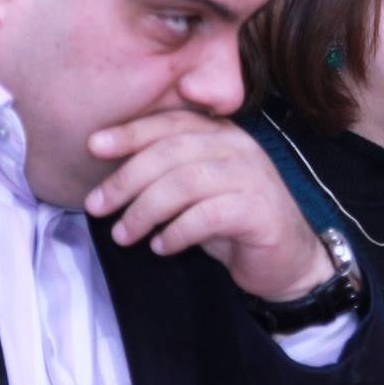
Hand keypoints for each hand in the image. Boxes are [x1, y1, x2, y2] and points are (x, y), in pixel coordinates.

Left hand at [85, 110, 331, 301]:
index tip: (93, 146)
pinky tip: (162, 247)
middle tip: (96, 206)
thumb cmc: (234, 224)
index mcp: (223, 135)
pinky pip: (206, 216)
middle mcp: (239, 149)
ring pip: (184, 183)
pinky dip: (176, 232)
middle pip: (171, 151)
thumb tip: (109, 179)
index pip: (171, 123)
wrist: (290, 261)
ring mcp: (252, 178)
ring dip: (144, 210)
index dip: (130, 132)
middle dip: (126, 178)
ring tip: (123, 234)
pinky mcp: (259, 212)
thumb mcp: (197, 192)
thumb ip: (167, 174)